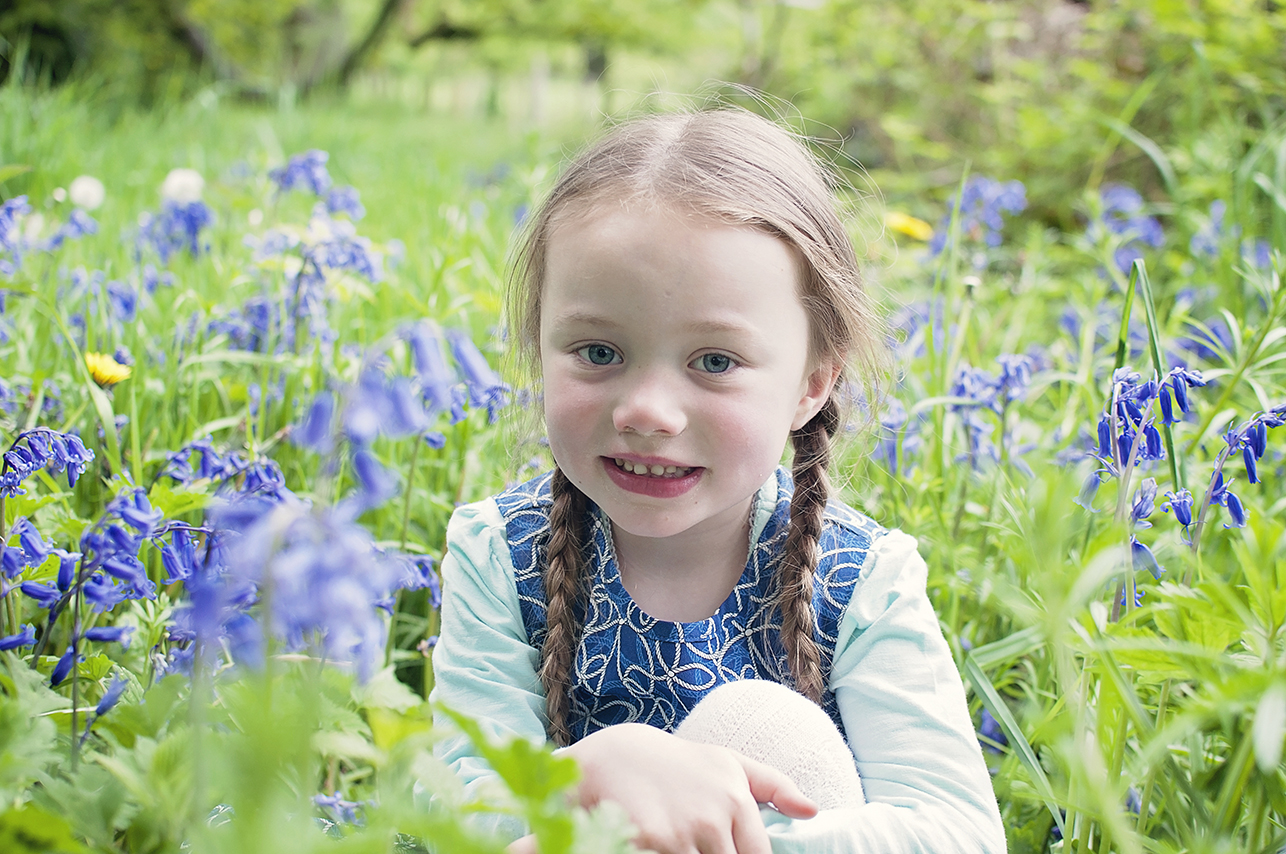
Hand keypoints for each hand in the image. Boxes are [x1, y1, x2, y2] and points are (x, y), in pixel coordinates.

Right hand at [559, 722, 816, 853]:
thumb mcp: (728, 763)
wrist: (615, 757)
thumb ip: (774, 785)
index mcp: (736, 801)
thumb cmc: (680, 764)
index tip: (731, 852)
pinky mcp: (649, 842)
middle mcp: (712, 818)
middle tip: (704, 845)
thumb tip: (813, 811)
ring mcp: (680, 834)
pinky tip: (662, 847)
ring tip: (683, 844)